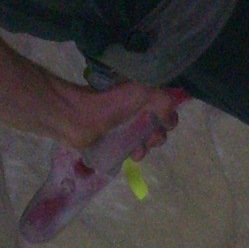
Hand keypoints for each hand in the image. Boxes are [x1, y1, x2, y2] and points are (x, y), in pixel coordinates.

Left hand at [49, 80, 186, 158]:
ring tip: (140, 149)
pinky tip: (132, 155)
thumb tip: (170, 119)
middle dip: (159, 134)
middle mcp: (137, 110)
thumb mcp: (142, 92)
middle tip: (151, 137)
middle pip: (159, 126)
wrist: (78, 117)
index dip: (169, 117)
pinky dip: (137, 153)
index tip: (165, 123)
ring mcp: (126, 127)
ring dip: (149, 146)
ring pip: (147, 140)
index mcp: (143, 96)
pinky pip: (134, 150)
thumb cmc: (110, 102)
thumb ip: (163, 101)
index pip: (166, 108)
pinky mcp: (116, 142)